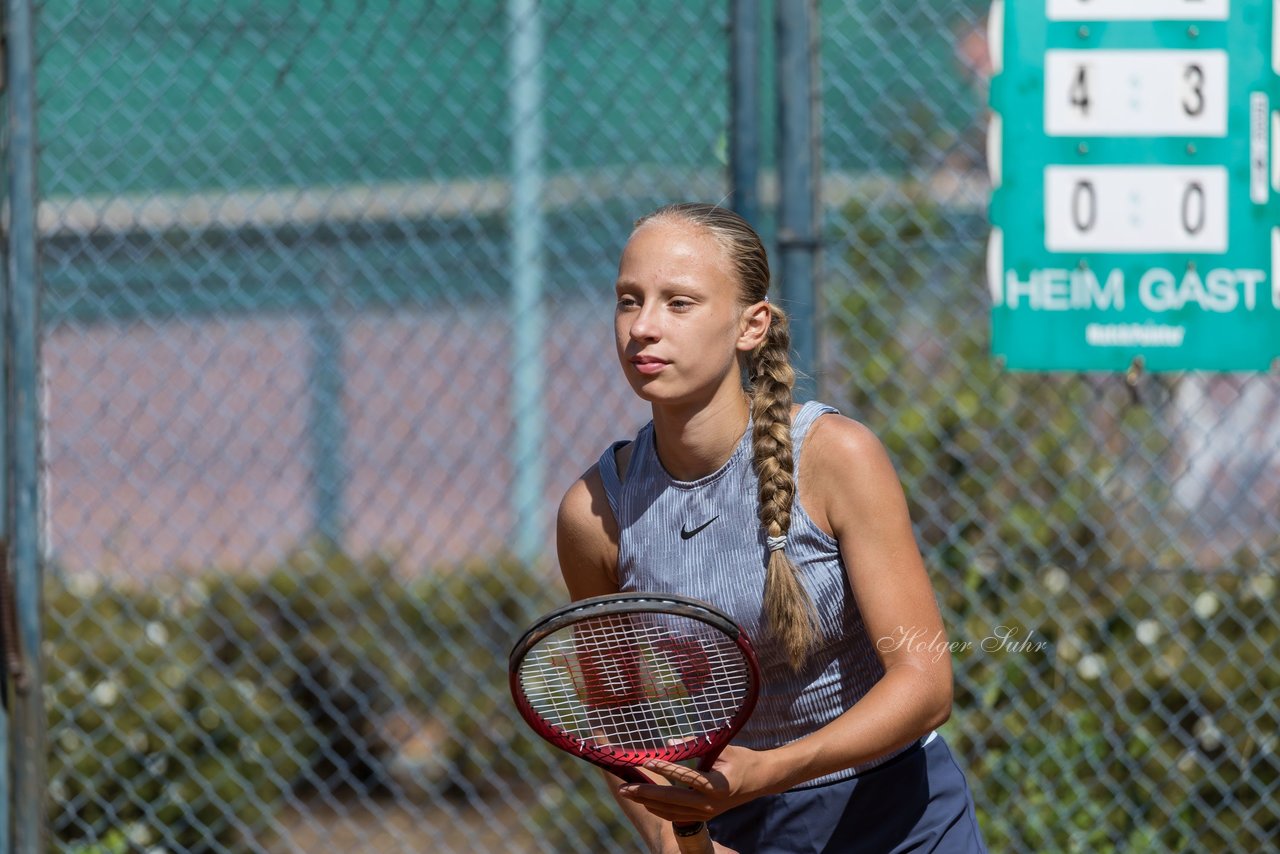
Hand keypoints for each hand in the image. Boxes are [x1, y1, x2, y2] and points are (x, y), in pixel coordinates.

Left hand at [617, 745, 776, 825]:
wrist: (761, 780)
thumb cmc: (742, 760)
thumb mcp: (722, 749)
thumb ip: (695, 746)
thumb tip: (668, 743)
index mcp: (717, 786)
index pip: (686, 778)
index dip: (665, 768)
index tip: (646, 761)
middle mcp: (711, 804)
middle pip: (672, 800)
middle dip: (646, 794)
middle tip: (624, 787)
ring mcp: (707, 813)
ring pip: (671, 811)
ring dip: (647, 802)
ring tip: (628, 792)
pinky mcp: (704, 816)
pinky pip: (677, 815)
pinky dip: (659, 808)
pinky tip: (645, 801)